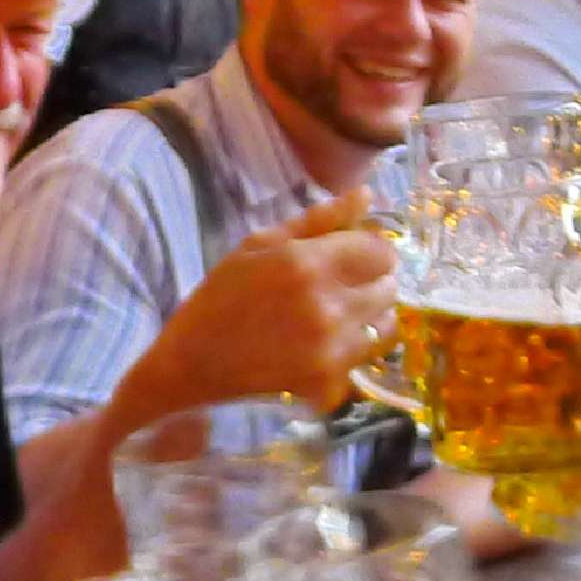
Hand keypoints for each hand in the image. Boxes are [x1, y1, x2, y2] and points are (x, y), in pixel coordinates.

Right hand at [137, 191, 400, 416]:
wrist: (191, 364)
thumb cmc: (220, 298)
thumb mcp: (259, 245)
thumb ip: (318, 220)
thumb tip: (367, 196)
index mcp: (309, 264)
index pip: (380, 251)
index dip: (368, 250)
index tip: (350, 256)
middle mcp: (328, 308)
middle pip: (389, 287)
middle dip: (370, 282)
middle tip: (339, 287)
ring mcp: (332, 351)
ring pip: (387, 326)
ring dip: (369, 318)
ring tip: (336, 318)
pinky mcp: (329, 384)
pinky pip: (364, 359)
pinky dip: (351, 352)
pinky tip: (322, 347)